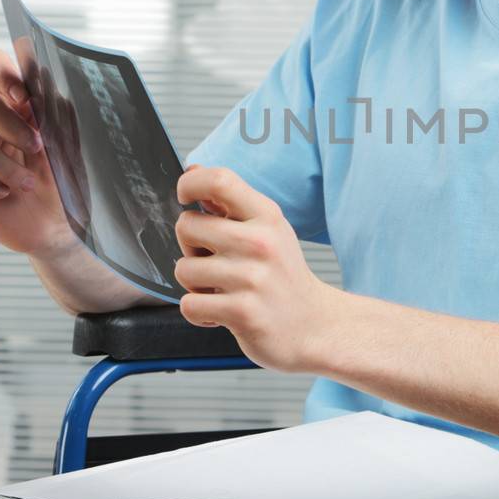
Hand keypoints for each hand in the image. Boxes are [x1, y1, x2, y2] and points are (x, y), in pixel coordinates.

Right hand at [0, 48, 75, 257]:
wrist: (55, 227)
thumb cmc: (65, 183)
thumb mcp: (71, 149)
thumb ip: (59, 117)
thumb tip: (49, 88)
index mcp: (18, 104)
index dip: (1, 71)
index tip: (22, 96)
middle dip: (12, 127)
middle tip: (37, 148)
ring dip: (7, 166)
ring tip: (28, 184)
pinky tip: (2, 194)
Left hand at [173, 165, 341, 371]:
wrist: (315, 327)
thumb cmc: (284, 277)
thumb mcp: (269, 231)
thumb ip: (232, 205)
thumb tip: (193, 171)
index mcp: (267, 217)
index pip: (219, 180)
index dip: (190, 185)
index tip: (186, 199)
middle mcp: (260, 243)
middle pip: (187, 225)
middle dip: (189, 246)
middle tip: (213, 262)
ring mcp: (251, 278)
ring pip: (183, 269)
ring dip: (194, 285)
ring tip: (220, 290)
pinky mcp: (242, 312)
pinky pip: (189, 305)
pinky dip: (198, 313)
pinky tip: (220, 313)